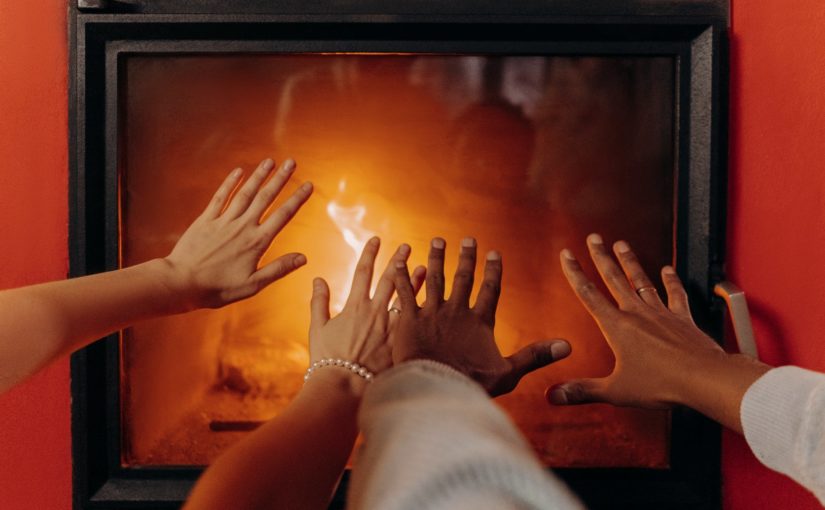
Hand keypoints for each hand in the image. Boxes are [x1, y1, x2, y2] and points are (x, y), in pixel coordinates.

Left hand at [163, 158, 312, 310]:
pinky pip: (220, 197)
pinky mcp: (205, 220)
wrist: (181, 283)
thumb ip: (278, 269)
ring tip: (270, 161)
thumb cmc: (218, 288)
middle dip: (280, 178)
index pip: (283, 215)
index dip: (297, 198)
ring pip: (245, 193)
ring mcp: (223, 221)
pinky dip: (230, 183)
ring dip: (259, 176)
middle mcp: (242, 227)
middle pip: (265, 197)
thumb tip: (303, 258)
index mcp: (257, 242)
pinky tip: (238, 171)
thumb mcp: (253, 285)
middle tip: (292, 162)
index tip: (309, 185)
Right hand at [309, 238, 422, 393]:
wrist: (344, 389)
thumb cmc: (327, 362)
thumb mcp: (318, 329)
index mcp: (354, 306)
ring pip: (408, 298)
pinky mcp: (402, 343)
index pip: (363, 271)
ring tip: (425, 268)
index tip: (377, 239)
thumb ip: (318, 302)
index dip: (370, 253)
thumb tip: (317, 279)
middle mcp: (375, 312)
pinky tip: (433, 303)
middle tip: (408, 246)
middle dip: (398, 260)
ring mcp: (391, 327)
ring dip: (416, 281)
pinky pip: (416, 322)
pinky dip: (424, 310)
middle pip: (390, 279)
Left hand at [391, 237, 570, 396]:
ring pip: (435, 278)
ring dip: (437, 258)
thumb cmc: (471, 384)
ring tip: (437, 241)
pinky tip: (399, 260)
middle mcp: (456, 311)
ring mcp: (432, 313)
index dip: (493, 271)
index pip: (490, 290)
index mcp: (480, 322)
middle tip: (467, 239)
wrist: (435, 389)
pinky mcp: (409, 319)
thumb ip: (535, 356)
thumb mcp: (508, 373)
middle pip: (463, 278)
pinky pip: (405, 292)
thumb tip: (568, 346)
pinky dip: (402, 275)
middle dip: (466, 257)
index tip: (494, 253)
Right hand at [548, 233, 767, 416]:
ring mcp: (661, 313)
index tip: (567, 254)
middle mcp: (637, 313)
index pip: (588, 294)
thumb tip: (552, 395)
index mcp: (617, 327)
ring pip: (641, 280)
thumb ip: (583, 391)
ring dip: (630, 262)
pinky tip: (667, 269)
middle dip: (600, 257)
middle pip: (614, 278)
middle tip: (593, 238)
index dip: (574, 273)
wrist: (703, 379)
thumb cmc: (660, 385)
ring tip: (621, 244)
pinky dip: (671, 281)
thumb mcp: (615, 391)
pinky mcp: (682, 318)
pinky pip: (674, 294)